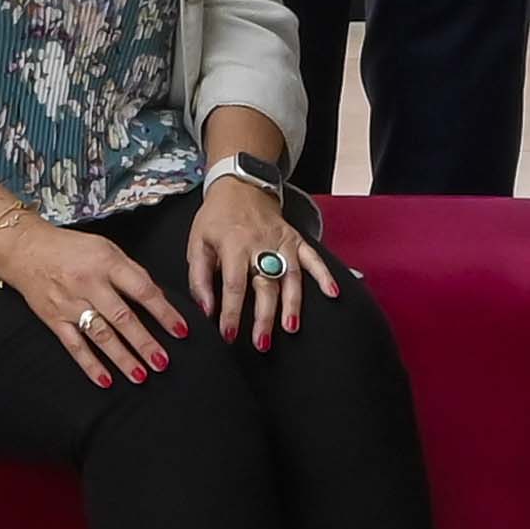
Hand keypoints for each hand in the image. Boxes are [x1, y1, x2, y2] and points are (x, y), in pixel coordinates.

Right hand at [0, 214, 187, 386]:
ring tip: (141, 376)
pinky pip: (75, 346)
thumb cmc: (70, 248)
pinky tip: (106, 380)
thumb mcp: (105, 248)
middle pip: (122, 317)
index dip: (164, 312)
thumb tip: (158, 299)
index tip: (181, 330)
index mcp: (106, 262)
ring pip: (100, 335)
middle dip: (145, 343)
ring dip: (122, 358)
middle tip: (163, 362)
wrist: (25, 249)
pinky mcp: (54, 319)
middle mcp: (89, 283)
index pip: (142, 290)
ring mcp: (70, 303)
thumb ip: (131, 272)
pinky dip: (90, 364)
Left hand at [184, 170, 324, 346]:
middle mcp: (260, 245)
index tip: (229, 335)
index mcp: (234, 246)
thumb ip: (199, 278)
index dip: (230, 312)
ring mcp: (282, 242)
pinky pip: (313, 258)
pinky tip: (332, 293)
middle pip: (265, 285)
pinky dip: (324, 274)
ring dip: (293, 303)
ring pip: (291, 276)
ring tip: (291, 328)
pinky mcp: (296, 240)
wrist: (239, 186)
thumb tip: (205, 309)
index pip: (233, 285)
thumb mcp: (197, 243)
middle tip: (262, 342)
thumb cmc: (216, 218)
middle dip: (264, 317)